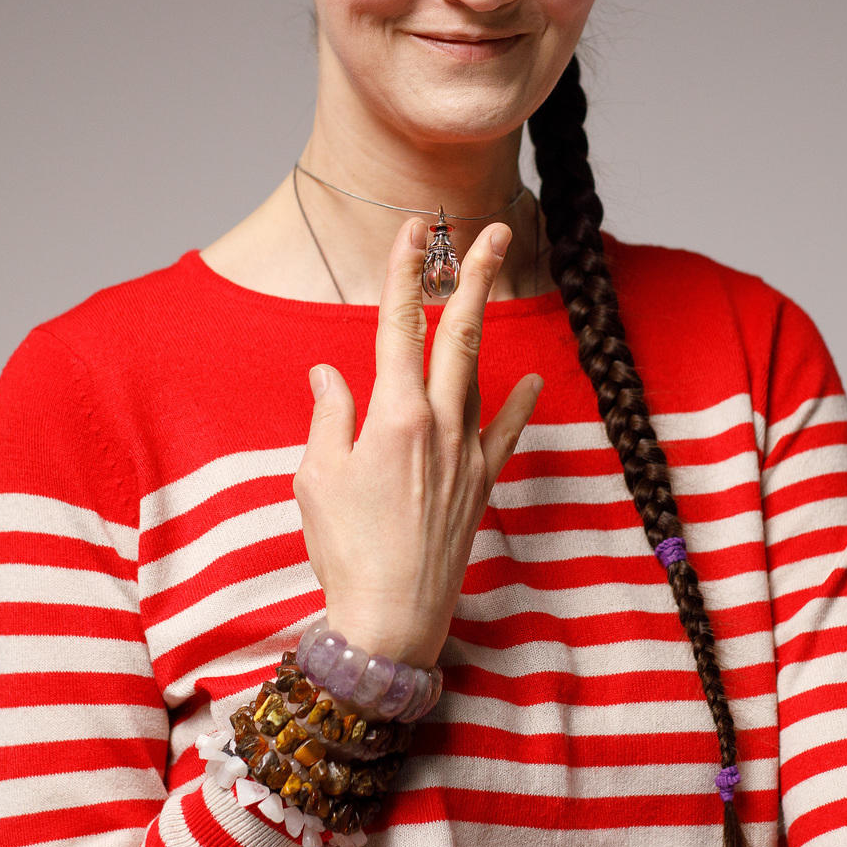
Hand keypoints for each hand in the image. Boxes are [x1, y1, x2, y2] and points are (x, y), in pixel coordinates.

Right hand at [294, 215, 544, 666]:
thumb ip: (328, 415)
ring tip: (490, 279)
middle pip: (458, 334)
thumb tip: (329, 373)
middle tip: (488, 230)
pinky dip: (518, 404)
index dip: (405, 271)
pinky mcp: (480, 484)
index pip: (398, 326)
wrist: (392, 618)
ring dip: (481, 324)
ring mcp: (466, 453)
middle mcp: (438, 425)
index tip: (413, 227)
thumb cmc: (345, 550)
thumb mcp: (315, 477)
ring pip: (477, 373)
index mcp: (393, 416)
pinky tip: (530, 380)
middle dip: (472, 276)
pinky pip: (504, 433)